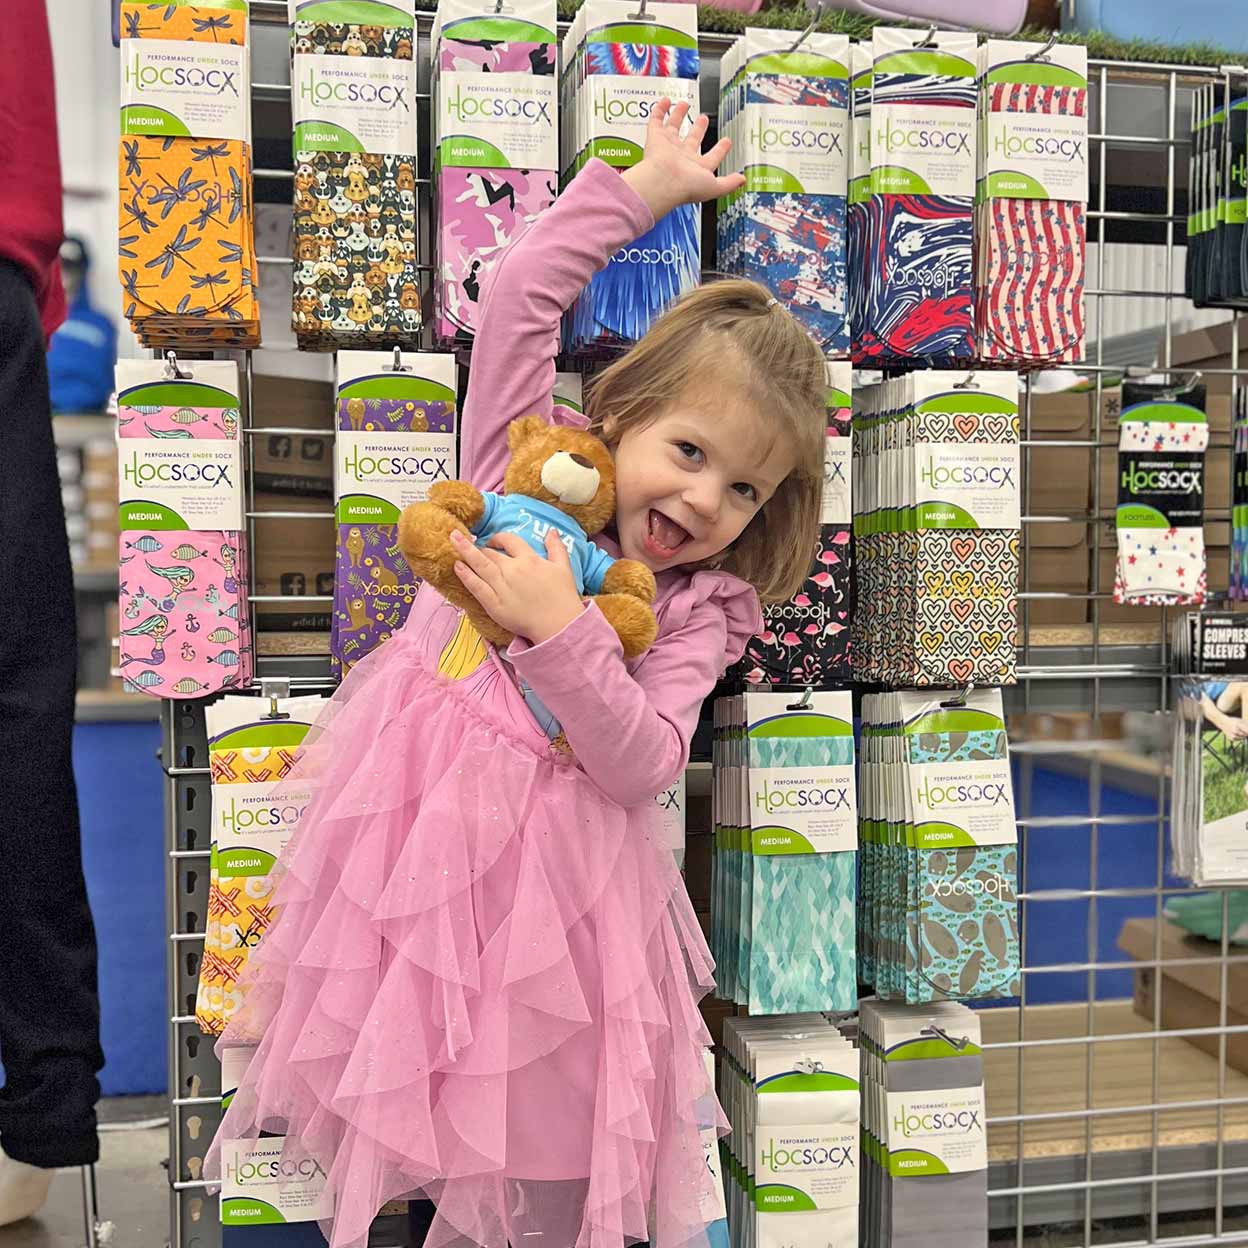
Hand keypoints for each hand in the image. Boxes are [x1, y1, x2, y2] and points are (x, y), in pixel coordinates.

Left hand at [451, 529, 584, 645]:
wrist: (559, 625)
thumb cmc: (563, 597)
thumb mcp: (564, 567)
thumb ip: (556, 547)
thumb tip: (551, 531)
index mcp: (529, 559)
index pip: (509, 541)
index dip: (498, 538)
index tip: (493, 542)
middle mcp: (513, 570)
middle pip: (491, 553)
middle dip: (478, 547)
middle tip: (466, 542)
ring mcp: (502, 587)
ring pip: (480, 564)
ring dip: (465, 551)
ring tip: (453, 538)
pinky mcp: (494, 604)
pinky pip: (476, 587)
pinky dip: (466, 575)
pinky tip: (457, 566)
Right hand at [622, 98, 743, 221]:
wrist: (663, 182)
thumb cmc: (686, 186)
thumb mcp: (715, 186)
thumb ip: (729, 183)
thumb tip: (743, 180)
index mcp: (696, 168)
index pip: (711, 157)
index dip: (720, 149)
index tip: (727, 141)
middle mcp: (682, 157)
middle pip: (692, 140)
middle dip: (698, 129)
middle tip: (703, 119)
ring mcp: (668, 146)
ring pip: (674, 127)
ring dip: (679, 115)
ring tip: (684, 104)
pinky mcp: (655, 138)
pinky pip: (656, 121)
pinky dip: (659, 110)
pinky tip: (665, 101)